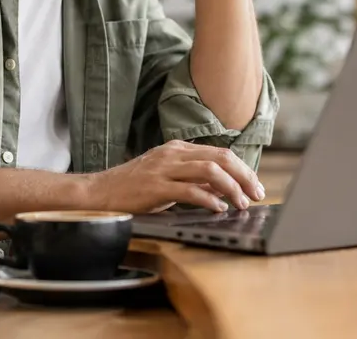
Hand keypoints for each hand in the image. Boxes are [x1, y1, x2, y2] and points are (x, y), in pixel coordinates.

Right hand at [84, 140, 265, 213]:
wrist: (99, 193)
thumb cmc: (133, 188)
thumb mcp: (166, 178)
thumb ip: (193, 180)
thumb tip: (223, 190)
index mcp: (177, 149)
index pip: (220, 153)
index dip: (242, 169)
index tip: (255, 185)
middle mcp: (173, 154)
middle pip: (220, 158)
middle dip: (244, 176)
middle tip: (257, 194)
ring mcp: (164, 168)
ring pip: (209, 171)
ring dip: (232, 188)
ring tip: (242, 203)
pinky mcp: (155, 187)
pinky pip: (189, 190)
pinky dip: (209, 199)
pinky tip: (219, 208)